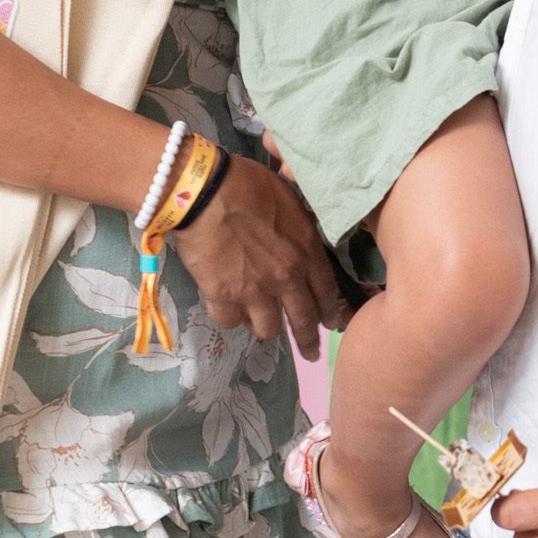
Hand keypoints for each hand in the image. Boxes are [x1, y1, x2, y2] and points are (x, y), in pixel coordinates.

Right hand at [172, 153, 346, 354]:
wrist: (203, 191)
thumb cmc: (246, 184)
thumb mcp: (288, 199)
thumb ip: (300, 227)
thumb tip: (303, 238)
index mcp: (305, 250)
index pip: (327, 291)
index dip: (331, 311)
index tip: (333, 324)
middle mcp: (286, 277)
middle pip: (303, 320)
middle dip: (309, 341)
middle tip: (310, 353)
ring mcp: (255, 291)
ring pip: (268, 329)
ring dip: (265, 326)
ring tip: (259, 321)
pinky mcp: (224, 298)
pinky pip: (231, 322)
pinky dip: (230, 316)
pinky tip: (227, 308)